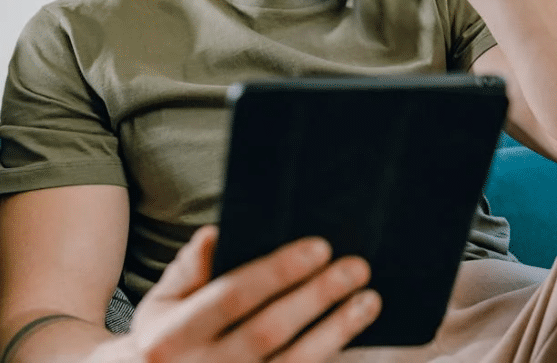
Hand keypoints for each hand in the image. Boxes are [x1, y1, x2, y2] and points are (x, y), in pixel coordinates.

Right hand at [91, 226, 379, 361]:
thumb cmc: (163, 340)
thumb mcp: (161, 304)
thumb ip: (189, 269)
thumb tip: (217, 234)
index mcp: (169, 337)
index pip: (231, 297)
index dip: (277, 271)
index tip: (320, 247)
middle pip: (267, 332)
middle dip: (316, 297)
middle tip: (357, 267)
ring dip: (335, 332)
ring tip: (368, 300)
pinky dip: (326, 359)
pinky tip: (351, 337)